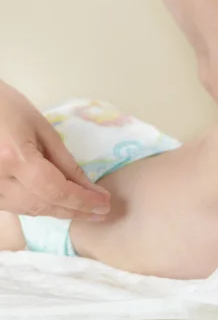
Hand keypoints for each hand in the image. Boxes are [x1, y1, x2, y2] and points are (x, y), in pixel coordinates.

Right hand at [0, 81, 110, 218]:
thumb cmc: (9, 108)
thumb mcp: (43, 130)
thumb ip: (64, 161)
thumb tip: (88, 188)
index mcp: (14, 159)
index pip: (55, 190)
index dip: (82, 201)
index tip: (105, 204)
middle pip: (43, 205)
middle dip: (75, 211)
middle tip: (102, 211)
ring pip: (28, 210)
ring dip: (59, 212)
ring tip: (86, 210)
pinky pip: (15, 206)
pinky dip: (39, 206)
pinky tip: (59, 205)